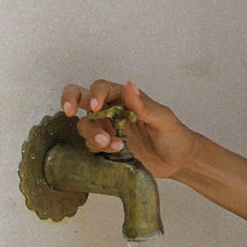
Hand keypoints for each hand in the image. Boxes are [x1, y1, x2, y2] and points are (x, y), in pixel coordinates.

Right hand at [61, 78, 195, 178]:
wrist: (178, 161)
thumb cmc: (174, 135)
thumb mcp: (163, 119)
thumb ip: (144, 105)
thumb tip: (130, 85)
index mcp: (125, 98)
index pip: (101, 88)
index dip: (94, 95)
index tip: (96, 107)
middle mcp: (112, 110)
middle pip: (81, 99)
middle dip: (70, 101)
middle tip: (69, 111)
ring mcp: (108, 128)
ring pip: (85, 125)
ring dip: (92, 134)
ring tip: (114, 144)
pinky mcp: (107, 146)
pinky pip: (91, 144)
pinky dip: (98, 148)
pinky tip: (117, 151)